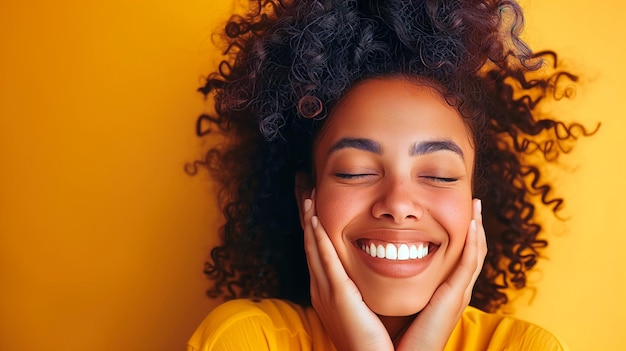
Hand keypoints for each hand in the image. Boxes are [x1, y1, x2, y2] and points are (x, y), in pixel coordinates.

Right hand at [303, 190, 393, 350]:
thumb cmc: (375, 340)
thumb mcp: (364, 307)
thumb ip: (363, 287)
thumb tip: (377, 266)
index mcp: (328, 290)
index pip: (318, 250)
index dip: (314, 226)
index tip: (313, 203)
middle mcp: (321, 288)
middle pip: (310, 244)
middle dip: (306, 217)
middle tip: (303, 190)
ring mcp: (326, 291)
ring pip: (313, 247)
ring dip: (310, 221)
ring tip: (306, 196)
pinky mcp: (337, 295)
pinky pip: (324, 260)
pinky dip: (318, 239)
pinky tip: (316, 221)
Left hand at [396, 199, 486, 350]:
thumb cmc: (391, 336)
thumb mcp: (393, 301)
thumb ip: (391, 283)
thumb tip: (375, 261)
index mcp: (442, 292)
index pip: (456, 256)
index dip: (460, 234)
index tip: (457, 210)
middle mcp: (454, 291)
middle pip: (472, 252)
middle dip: (475, 225)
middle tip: (474, 200)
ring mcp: (457, 294)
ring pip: (476, 253)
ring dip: (478, 227)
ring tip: (476, 204)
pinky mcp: (454, 298)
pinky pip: (469, 265)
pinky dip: (474, 243)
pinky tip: (473, 224)